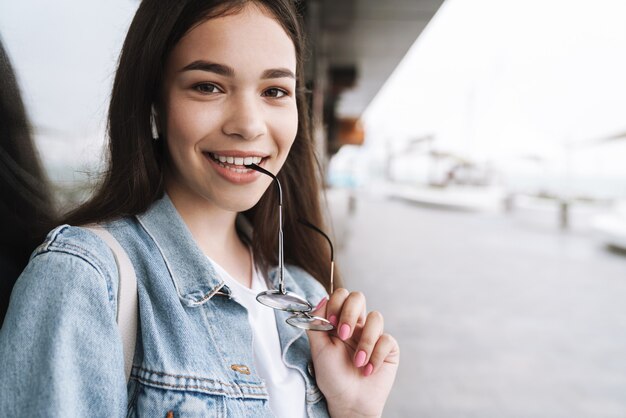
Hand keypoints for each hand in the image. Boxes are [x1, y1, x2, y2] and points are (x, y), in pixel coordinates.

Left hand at [306, 289, 399, 417]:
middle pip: (358, 297)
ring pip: (375, 317)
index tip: (331, 322)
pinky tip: (368, 370)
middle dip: (350, 313)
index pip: (341, 296)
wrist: (349, 402)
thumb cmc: (332, 377)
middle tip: (343, 335)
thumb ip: (316, 323)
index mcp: (339, 322)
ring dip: (365, 341)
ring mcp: (373, 335)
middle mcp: (357, 325)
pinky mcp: (388, 348)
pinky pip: (387, 339)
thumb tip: (321, 299)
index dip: (337, 304)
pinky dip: (376, 355)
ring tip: (357, 362)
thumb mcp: (317, 349)